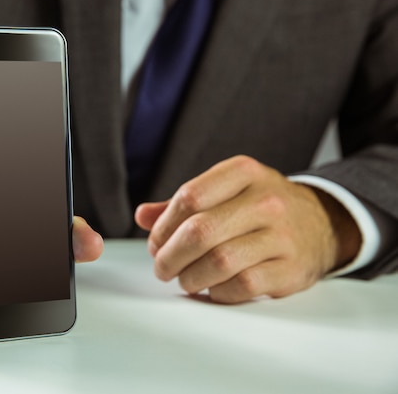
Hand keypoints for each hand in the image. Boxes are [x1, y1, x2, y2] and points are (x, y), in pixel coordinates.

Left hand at [135, 155, 360, 303]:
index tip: (156, 242)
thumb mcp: (227, 191)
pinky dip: (218, 292)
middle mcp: (265, 200)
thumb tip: (143, 216)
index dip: (163, 226)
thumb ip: (184, 203)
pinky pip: (242, 286)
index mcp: (243, 172)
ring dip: (190, 277)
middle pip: (200, 231)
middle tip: (162, 267)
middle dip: (170, 256)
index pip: (189, 197)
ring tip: (185, 279)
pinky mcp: (291, 269)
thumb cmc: (261, 208)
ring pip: (218, 262)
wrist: (322, 225)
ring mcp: (281, 235)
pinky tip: (213, 288)